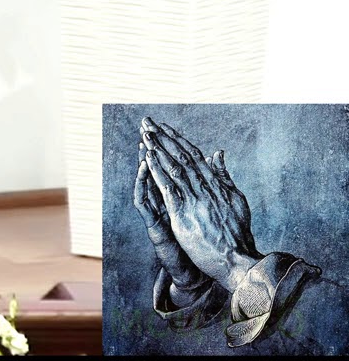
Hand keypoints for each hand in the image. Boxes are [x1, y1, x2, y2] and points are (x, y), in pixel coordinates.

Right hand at [134, 140, 205, 291]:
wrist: (203, 270)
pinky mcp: (155, 226)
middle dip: (153, 148)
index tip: (164, 128)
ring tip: (144, 142)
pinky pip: (145, 202)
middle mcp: (166, 204)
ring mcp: (159, 214)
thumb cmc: (205, 243)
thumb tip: (215, 159)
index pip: (173, 168)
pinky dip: (144, 183)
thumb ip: (209, 185)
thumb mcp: (209, 210)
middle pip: (158, 172)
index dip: (168, 148)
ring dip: (146, 161)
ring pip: (149, 183)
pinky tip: (144, 167)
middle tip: (146, 127)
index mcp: (180, 198)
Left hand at [142, 116, 260, 292]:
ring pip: (173, 168)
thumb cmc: (238, 233)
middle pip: (181, 157)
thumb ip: (224, 176)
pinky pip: (167, 188)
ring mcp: (194, 201)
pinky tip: (147, 158)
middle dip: (163, 138)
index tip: (164, 127)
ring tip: (145, 134)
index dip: (177, 140)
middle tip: (147, 122)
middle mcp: (205, 188)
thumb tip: (217, 153)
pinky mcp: (183, 215)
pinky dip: (157, 171)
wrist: (239, 260)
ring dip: (157, 149)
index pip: (194, 156)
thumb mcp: (236, 199)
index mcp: (217, 184)